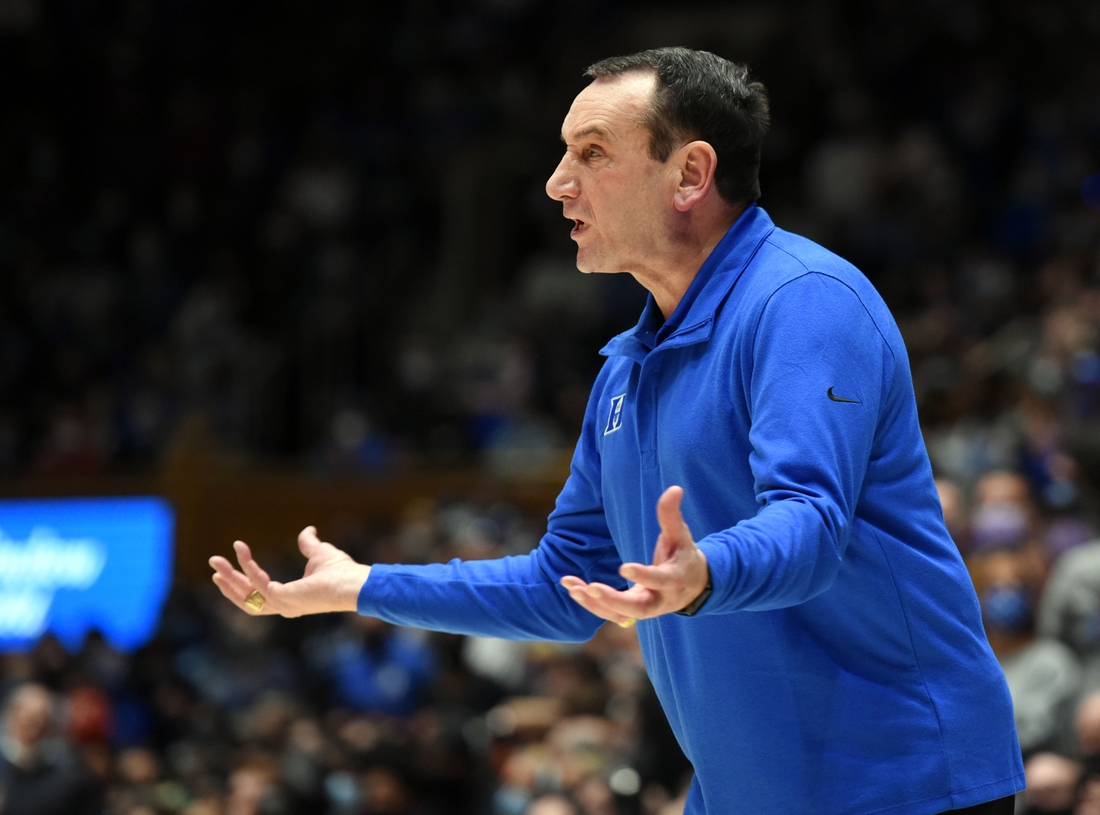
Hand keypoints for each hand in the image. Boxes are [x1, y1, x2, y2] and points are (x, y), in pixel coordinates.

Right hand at [209, 526, 370, 616]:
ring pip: (246, 595)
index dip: (241, 581)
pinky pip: (259, 583)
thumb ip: (309, 543)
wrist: (355, 582)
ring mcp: (282, 605)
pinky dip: (248, 567)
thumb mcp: (319, 552)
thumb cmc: (342, 571)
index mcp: (289, 598)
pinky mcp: (283, 598)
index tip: (227, 566)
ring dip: (229, 578)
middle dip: (228, 580)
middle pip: (246, 597)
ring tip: (216, 562)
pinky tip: (241, 552)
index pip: (258, 594)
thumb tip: (308, 530)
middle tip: (214, 562)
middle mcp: (283, 605)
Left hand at [560, 486, 708, 625]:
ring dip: (594, 604)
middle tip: (592, 588)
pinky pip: (610, 613)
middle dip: (614, 600)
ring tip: (573, 587)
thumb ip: (672, 515)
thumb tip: (674, 488)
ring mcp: (645, 610)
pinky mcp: (631, 612)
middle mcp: (660, 600)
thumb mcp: (681, 535)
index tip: (623, 568)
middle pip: (638, 609)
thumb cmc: (683, 555)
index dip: (643, 575)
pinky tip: (572, 587)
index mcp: (674, 580)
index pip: (659, 580)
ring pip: (619, 614)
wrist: (692, 586)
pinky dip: (590, 603)